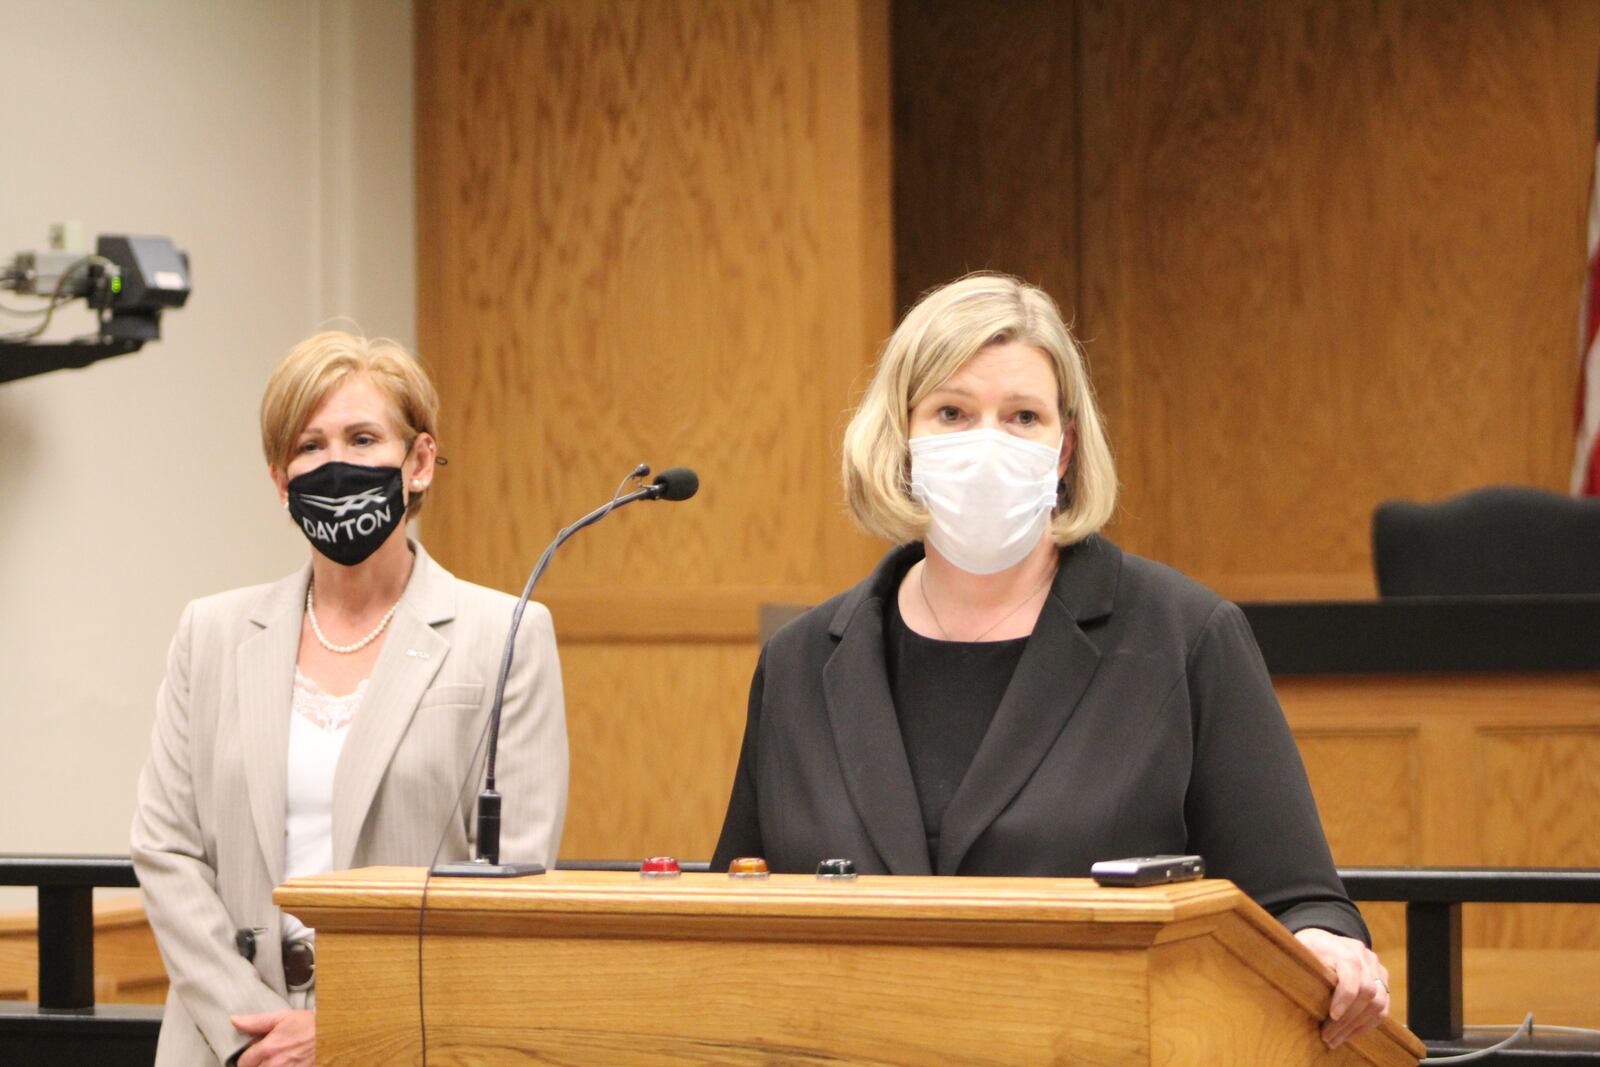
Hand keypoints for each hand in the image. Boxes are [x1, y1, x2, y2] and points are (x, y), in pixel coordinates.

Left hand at [231, 1009, 315, 1066]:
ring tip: (277, 1060)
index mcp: (268, 1048)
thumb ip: (256, 1021)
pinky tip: (287, 1063)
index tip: (254, 1054)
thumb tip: (234, 1020)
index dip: (246, 1058)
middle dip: (257, 1065)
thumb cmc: (309, 1025)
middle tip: (266, 1057)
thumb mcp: (283, 1017)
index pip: (243, 1063)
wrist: (334, 1034)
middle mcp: (275, 1064)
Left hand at [1294, 928, 1390, 1048]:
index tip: (1332, 1016)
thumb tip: (1285, 983)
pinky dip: (1366, 1024)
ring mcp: (1376, 968)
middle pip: (1368, 993)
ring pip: (1378, 1004)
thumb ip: (1298, 966)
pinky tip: (1349, 1034)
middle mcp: (1364, 957)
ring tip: (1336, 1039)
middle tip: (1328, 1037)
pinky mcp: (1382, 980)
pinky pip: (1383, 1008)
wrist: (1323, 940)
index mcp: (1343, 948)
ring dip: (1356, 1027)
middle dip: (1347, 1020)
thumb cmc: (1308, 949)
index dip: (1345, 997)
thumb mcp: (1299, 952)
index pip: (1352, 973)